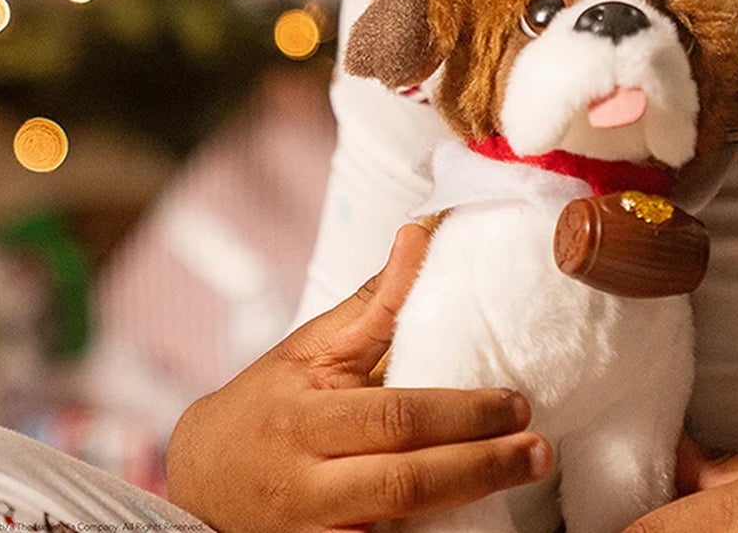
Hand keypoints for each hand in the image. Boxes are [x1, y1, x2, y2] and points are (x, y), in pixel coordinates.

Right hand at [165, 224, 550, 532]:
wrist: (200, 474)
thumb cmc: (267, 400)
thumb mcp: (313, 346)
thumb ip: (376, 301)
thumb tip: (421, 235)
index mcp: (305, 420)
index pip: (393, 418)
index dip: (459, 414)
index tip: (515, 402)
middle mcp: (306, 485)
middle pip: (405, 483)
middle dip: (480, 466)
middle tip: (537, 448)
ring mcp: (312, 532)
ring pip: (397, 527)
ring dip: (466, 502)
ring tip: (523, 474)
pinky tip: (474, 515)